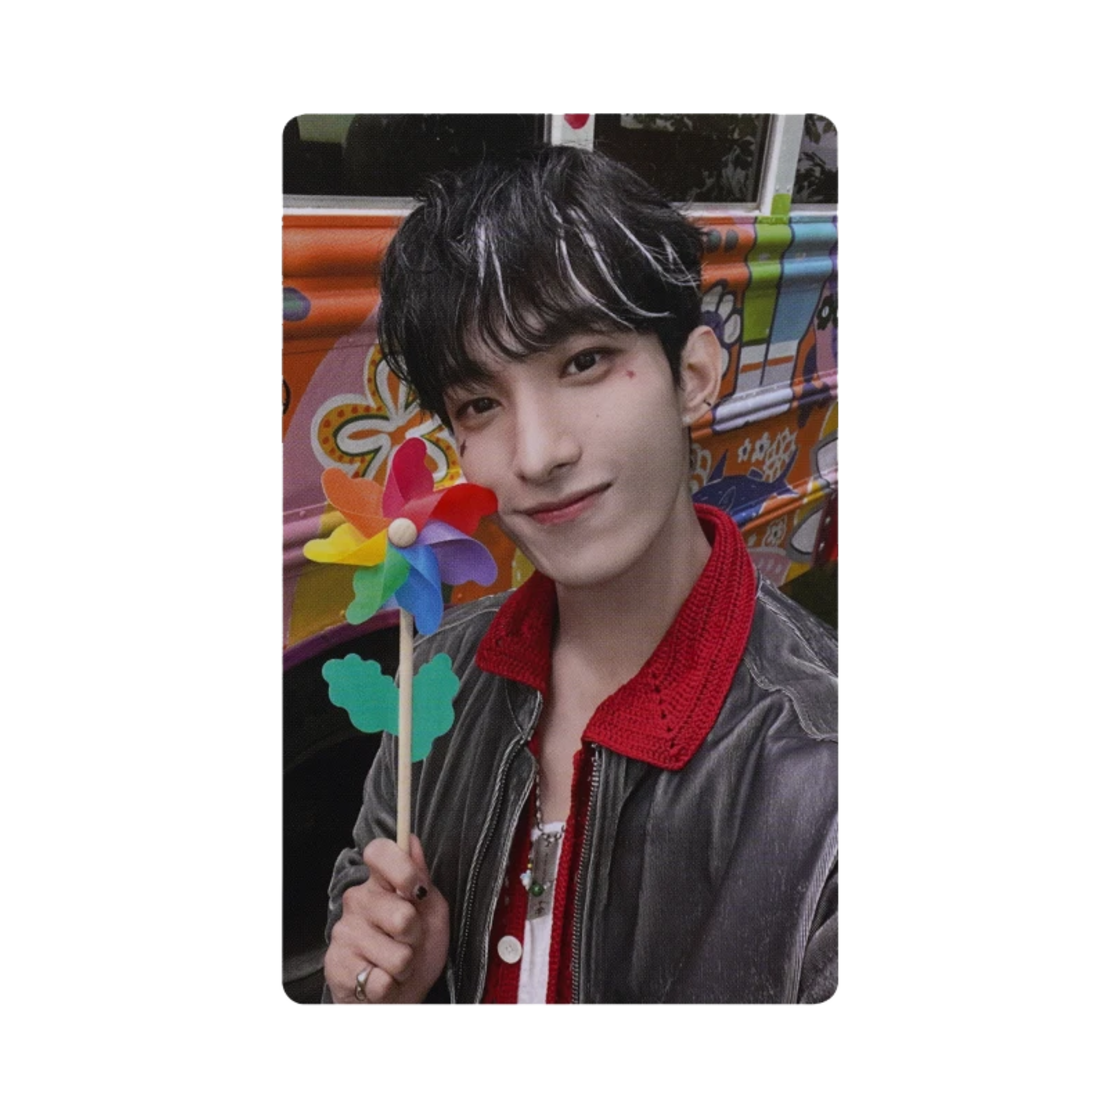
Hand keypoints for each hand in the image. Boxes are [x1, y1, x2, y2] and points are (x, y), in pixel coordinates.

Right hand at [324, 834, 449, 1003]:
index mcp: (380, 883)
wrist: (397, 995)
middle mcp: (357, 901)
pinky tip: (383, 980)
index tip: (417, 890)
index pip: (379, 852)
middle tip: (410, 941)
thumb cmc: (416, 950)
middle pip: (402, 915)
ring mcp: (344, 932)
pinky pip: (382, 981)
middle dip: (416, 936)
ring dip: (405, 966)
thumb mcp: (431, 912)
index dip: (403, 868)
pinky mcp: (337, 965)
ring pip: (398, 954)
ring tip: (398, 965)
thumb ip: (422, 878)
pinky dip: (392, 986)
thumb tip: (412, 841)